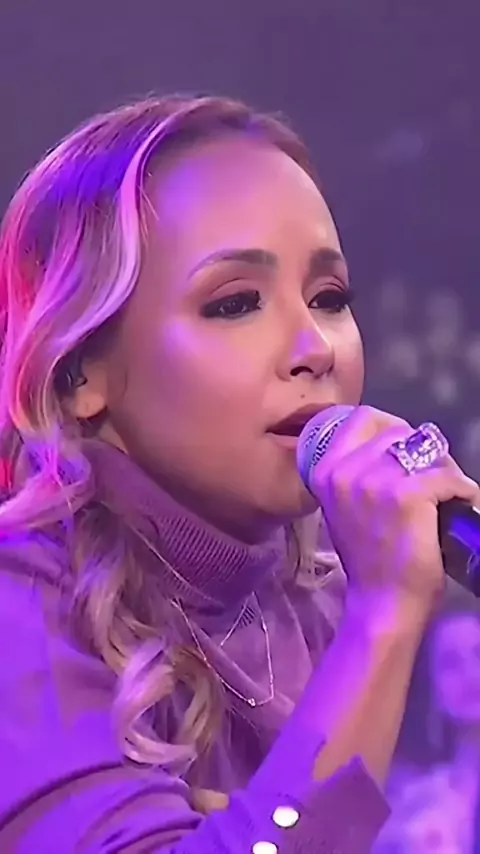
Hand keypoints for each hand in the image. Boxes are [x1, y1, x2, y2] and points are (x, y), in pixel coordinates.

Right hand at [309, 406, 479, 621]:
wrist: (382, 603)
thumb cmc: (369, 560)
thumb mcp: (345, 508)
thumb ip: (357, 475)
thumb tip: (395, 447)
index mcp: (325, 470)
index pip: (362, 418)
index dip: (391, 427)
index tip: (406, 448)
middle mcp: (345, 470)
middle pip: (398, 432)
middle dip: (422, 450)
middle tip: (434, 477)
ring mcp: (375, 480)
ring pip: (425, 451)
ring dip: (445, 469)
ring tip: (450, 492)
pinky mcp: (407, 494)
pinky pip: (448, 476)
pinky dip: (463, 490)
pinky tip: (464, 504)